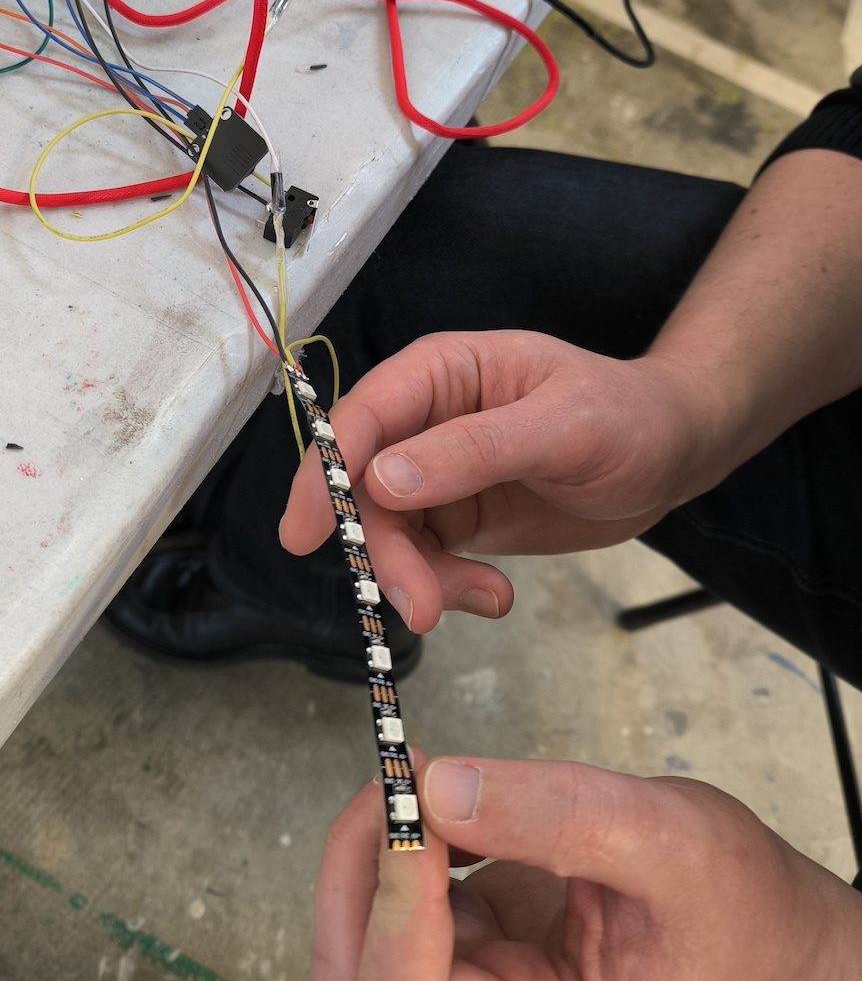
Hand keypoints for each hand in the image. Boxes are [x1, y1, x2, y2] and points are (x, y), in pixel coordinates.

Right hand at [280, 331, 713, 630]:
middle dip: (384, 551)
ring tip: (483, 599)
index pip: (362, 418)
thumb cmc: (628, 416)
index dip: (324, 474)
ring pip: (390, 534)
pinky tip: (495, 596)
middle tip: (419, 606)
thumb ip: (474, 450)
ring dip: (420, 577)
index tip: (307, 535)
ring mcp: (437, 473)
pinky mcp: (457, 517)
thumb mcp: (562, 427)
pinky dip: (449, 586)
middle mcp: (425, 421)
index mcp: (442, 373)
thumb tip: (383, 478)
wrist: (674, 452)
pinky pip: (425, 560)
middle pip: (364, 489)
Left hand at [314, 754, 854, 980]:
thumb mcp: (665, 838)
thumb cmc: (727, 903)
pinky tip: (447, 800)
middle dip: (359, 872)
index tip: (413, 810)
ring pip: (363, 938)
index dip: (393, 910)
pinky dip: (401, 840)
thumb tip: (437, 789)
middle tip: (399, 776)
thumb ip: (555, 814)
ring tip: (422, 775)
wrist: (755, 919)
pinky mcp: (470, 947)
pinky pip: (397, 901)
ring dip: (371, 848)